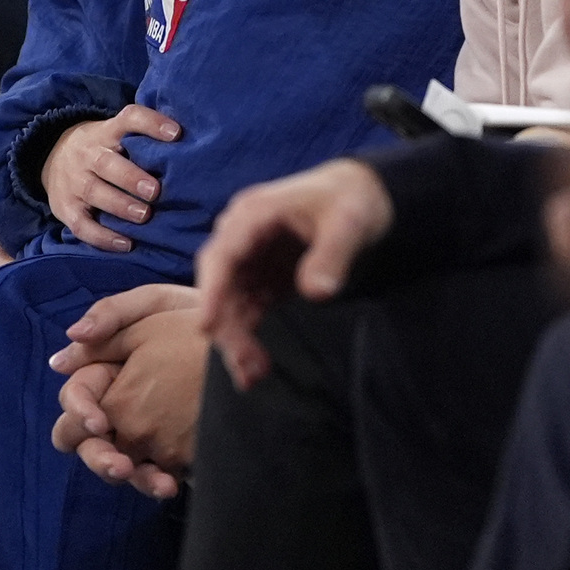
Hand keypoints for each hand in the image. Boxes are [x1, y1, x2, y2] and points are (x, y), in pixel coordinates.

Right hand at [42, 105, 179, 252]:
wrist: (50, 158)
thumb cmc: (104, 148)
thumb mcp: (116, 133)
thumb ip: (146, 138)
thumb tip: (194, 143)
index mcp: (107, 131)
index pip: (128, 119)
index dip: (151, 124)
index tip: (176, 133)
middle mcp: (88, 154)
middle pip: (106, 163)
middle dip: (131, 177)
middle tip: (156, 190)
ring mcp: (74, 182)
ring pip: (94, 192)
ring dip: (120, 206)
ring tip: (144, 215)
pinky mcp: (66, 208)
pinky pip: (82, 225)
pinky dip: (103, 237)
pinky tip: (126, 243)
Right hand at [49, 284, 205, 498]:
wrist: (244, 333)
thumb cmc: (193, 313)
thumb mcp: (153, 304)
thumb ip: (111, 315)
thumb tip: (68, 343)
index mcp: (103, 372)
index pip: (74, 398)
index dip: (80, 412)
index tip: (101, 421)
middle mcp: (114, 407)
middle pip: (83, 441)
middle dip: (98, 457)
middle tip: (120, 465)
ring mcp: (139, 432)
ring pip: (114, 464)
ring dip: (127, 476)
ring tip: (154, 482)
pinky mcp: (166, 450)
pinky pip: (150, 475)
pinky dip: (156, 483)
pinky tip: (170, 485)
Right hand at [195, 158, 393, 389]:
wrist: (362, 194)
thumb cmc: (352, 200)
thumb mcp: (349, 223)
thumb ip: (332, 256)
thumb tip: (318, 293)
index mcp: (255, 214)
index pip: (223, 255)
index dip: (213, 291)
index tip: (207, 327)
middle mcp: (243, 236)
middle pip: (220, 283)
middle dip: (227, 325)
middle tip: (245, 363)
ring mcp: (252, 258)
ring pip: (230, 302)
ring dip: (236, 338)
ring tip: (253, 375)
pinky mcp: (263, 277)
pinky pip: (247, 309)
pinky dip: (248, 336)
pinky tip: (255, 366)